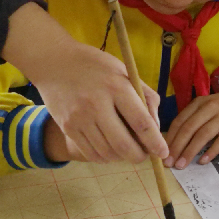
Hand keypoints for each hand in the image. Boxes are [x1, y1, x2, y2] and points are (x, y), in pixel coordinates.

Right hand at [2, 3, 167, 163]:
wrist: (55, 61)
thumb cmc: (96, 65)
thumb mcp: (124, 70)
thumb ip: (144, 96)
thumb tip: (155, 125)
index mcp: (116, 86)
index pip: (141, 122)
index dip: (155, 141)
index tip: (163, 152)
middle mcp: (97, 104)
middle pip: (123, 145)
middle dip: (139, 156)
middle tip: (145, 155)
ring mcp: (80, 118)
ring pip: (107, 153)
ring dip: (121, 157)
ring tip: (127, 148)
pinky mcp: (67, 127)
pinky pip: (90, 153)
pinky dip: (104, 157)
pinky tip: (109, 148)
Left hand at [164, 83, 218, 169]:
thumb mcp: (209, 106)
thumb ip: (195, 119)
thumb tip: (176, 141)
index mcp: (199, 103)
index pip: (180, 121)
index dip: (170, 138)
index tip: (162, 153)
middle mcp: (210, 108)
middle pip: (189, 128)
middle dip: (176, 147)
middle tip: (169, 163)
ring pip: (202, 134)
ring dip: (190, 151)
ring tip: (182, 165)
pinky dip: (211, 151)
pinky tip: (203, 161)